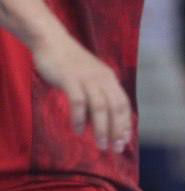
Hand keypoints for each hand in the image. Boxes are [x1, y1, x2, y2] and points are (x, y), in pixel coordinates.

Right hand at [31, 30, 130, 152]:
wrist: (52, 42)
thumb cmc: (69, 65)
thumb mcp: (88, 80)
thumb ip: (94, 98)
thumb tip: (97, 124)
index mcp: (109, 79)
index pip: (123, 104)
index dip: (125, 123)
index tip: (124, 141)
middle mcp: (103, 78)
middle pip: (116, 107)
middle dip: (118, 130)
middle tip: (115, 148)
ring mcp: (87, 78)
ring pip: (101, 106)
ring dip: (102, 128)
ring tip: (101, 145)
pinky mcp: (70, 78)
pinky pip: (79, 101)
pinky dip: (80, 118)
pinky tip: (79, 130)